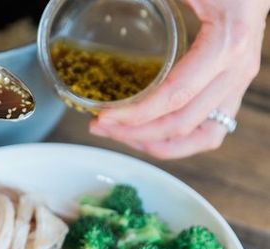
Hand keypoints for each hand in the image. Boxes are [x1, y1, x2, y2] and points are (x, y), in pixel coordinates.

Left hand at [90, 0, 269, 158]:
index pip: (174, 96)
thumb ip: (154, 1)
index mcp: (226, 45)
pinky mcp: (232, 90)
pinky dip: (179, 142)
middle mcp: (236, 72)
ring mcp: (237, 84)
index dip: (135, 114)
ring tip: (122, 137)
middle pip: (181, 124)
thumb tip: (108, 4)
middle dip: (134, 133)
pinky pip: (209, 131)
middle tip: (101, 127)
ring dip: (157, 144)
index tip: (104, 116)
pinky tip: (150, 136)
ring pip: (200, 138)